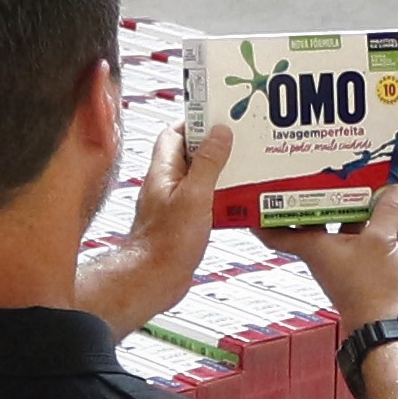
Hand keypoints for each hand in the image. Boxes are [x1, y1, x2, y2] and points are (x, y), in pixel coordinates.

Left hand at [79, 98, 218, 338]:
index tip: (218, 117)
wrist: (153, 280)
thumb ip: (207, 163)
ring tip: (245, 171)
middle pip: (189, 154)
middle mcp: (164, 185)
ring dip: (220, 174)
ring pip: (198, 179)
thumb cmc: (166, 243)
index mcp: (162, 171)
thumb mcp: (195, 196)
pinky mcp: (181, 225)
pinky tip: (237, 204)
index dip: (195, 122)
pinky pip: (203, 202)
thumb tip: (219, 133)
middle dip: (214, 147)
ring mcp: (172, 205)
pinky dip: (220, 199)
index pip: (174, 133)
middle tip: (239, 143)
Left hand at [268, 184, 397, 331]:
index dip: (261, 217)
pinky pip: (374, 241)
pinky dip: (386, 228)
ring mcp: (347, 261)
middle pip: (320, 219)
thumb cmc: (369, 290)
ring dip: (364, 209)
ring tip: (376, 186)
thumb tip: (394, 190)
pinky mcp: (367, 269)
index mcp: (314, 246)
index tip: (254, 198)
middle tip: (330, 173)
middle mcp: (326, 253)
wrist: (385, 325)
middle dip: (328, 196)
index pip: (274, 233)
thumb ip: (386, 211)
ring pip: (351, 227)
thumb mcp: (380, 241)